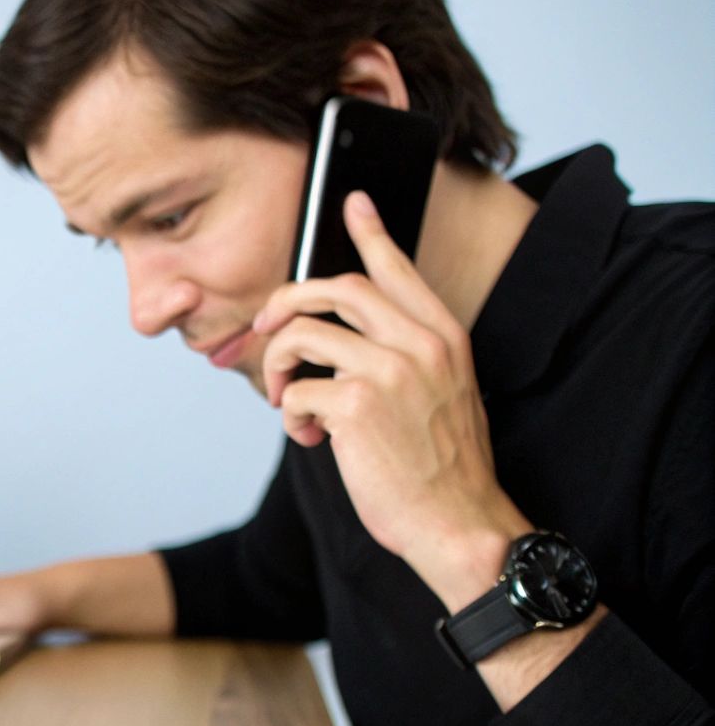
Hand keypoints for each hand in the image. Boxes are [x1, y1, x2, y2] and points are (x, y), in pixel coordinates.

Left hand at [251, 190, 527, 608]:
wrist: (458, 521)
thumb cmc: (442, 465)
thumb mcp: (442, 393)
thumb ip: (404, 356)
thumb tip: (337, 337)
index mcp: (445, 336)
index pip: (399, 270)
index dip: (372, 234)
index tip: (354, 204)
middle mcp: (419, 344)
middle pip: (336, 288)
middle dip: (288, 300)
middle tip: (267, 325)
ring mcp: (389, 370)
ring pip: (303, 335)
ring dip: (282, 367)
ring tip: (290, 400)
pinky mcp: (355, 404)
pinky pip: (297, 392)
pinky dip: (291, 415)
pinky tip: (312, 439)